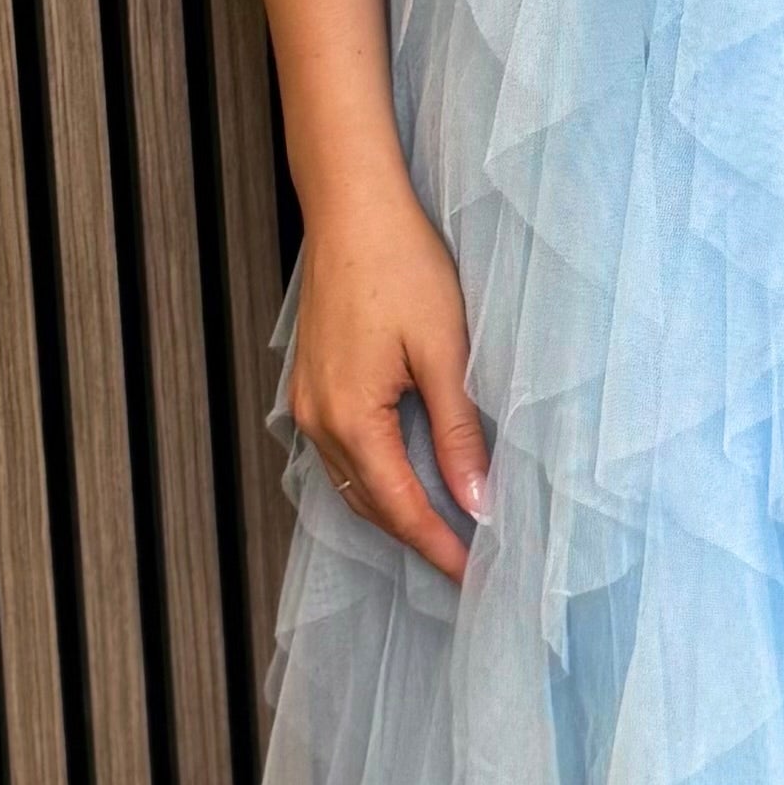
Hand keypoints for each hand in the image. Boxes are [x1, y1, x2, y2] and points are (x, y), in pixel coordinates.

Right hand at [289, 180, 488, 582]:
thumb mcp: (444, 351)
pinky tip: (407, 481)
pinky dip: (376, 478)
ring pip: (353, 483)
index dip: (440, 547)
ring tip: (445, 533)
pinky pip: (342, 453)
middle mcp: (318, 420)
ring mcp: (307, 403)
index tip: (476, 576)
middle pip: (372, 505)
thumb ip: (458, 433)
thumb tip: (476, 500)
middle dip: (419, 539)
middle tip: (467, 565)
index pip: (402, 508)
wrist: (351, 208)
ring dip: (396, 512)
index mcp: (351, 418)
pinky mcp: (312, 384)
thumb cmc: (401, 265)